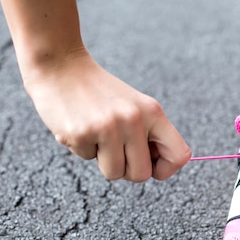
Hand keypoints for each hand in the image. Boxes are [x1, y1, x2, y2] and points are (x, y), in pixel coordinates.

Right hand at [25, 52, 190, 181]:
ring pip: (114, 173)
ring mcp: (108, 127)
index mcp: (153, 112)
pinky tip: (78, 124)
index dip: (165, 169)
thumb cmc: (99, 92)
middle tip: (115, 150)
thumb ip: (149, 135)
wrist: (60, 64)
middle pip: (141, 175)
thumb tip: (158, 169)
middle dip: (127, 170)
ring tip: (96, 134)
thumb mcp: (134, 106)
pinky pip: (86, 159)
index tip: (150, 164)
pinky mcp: (81, 133)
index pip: (179, 155)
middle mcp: (134, 119)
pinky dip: (81, 147)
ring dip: (102, 160)